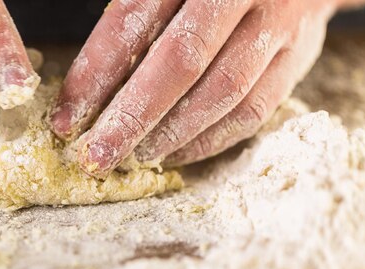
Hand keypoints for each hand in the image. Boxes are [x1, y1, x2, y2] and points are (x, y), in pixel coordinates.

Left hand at [49, 0, 340, 176]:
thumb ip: (134, 15)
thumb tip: (88, 87)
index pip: (132, 22)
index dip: (95, 74)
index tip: (66, 118)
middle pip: (180, 62)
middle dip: (132, 117)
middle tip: (97, 156)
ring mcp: (277, 23)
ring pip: (222, 92)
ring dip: (172, 134)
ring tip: (134, 157)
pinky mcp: (299, 56)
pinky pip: (254, 109)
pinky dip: (211, 139)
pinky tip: (176, 154)